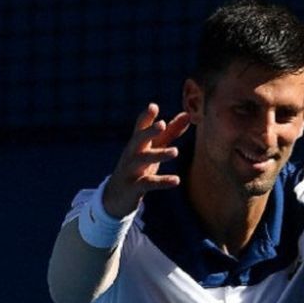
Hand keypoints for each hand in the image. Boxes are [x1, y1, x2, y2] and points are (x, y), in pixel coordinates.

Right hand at [103, 103, 190, 217]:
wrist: (115, 196)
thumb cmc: (139, 166)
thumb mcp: (154, 148)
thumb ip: (170, 132)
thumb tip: (188, 115)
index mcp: (137, 143)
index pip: (140, 126)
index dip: (146, 116)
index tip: (153, 106)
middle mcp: (132, 154)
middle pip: (138, 139)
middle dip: (149, 131)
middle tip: (162, 124)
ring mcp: (131, 170)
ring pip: (143, 160)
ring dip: (158, 155)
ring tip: (176, 151)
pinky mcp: (133, 187)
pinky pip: (147, 183)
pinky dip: (161, 182)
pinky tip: (176, 180)